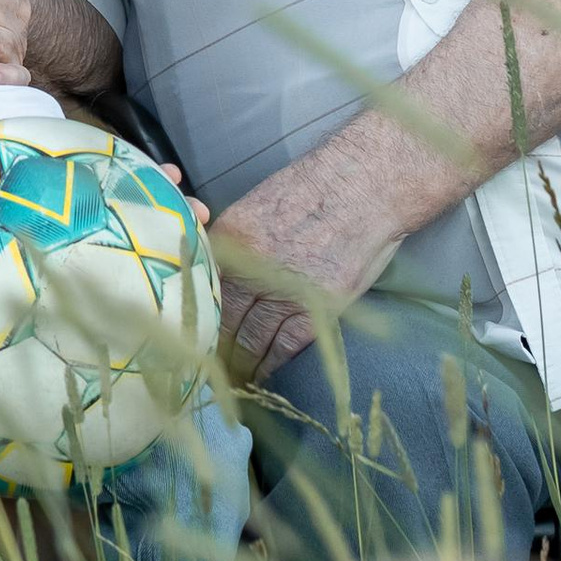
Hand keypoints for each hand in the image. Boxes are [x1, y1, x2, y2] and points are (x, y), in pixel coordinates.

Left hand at [211, 165, 397, 382]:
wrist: (367, 183)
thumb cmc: (317, 186)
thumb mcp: (259, 205)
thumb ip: (235, 244)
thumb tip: (217, 276)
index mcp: (231, 238)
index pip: (202, 289)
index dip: (197, 315)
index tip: (193, 332)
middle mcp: (251, 266)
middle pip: (222, 318)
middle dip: (214, 344)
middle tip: (206, 364)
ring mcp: (285, 289)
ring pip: (250, 338)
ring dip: (239, 361)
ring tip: (231, 376)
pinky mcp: (317, 307)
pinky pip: (284, 346)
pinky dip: (269, 364)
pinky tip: (261, 374)